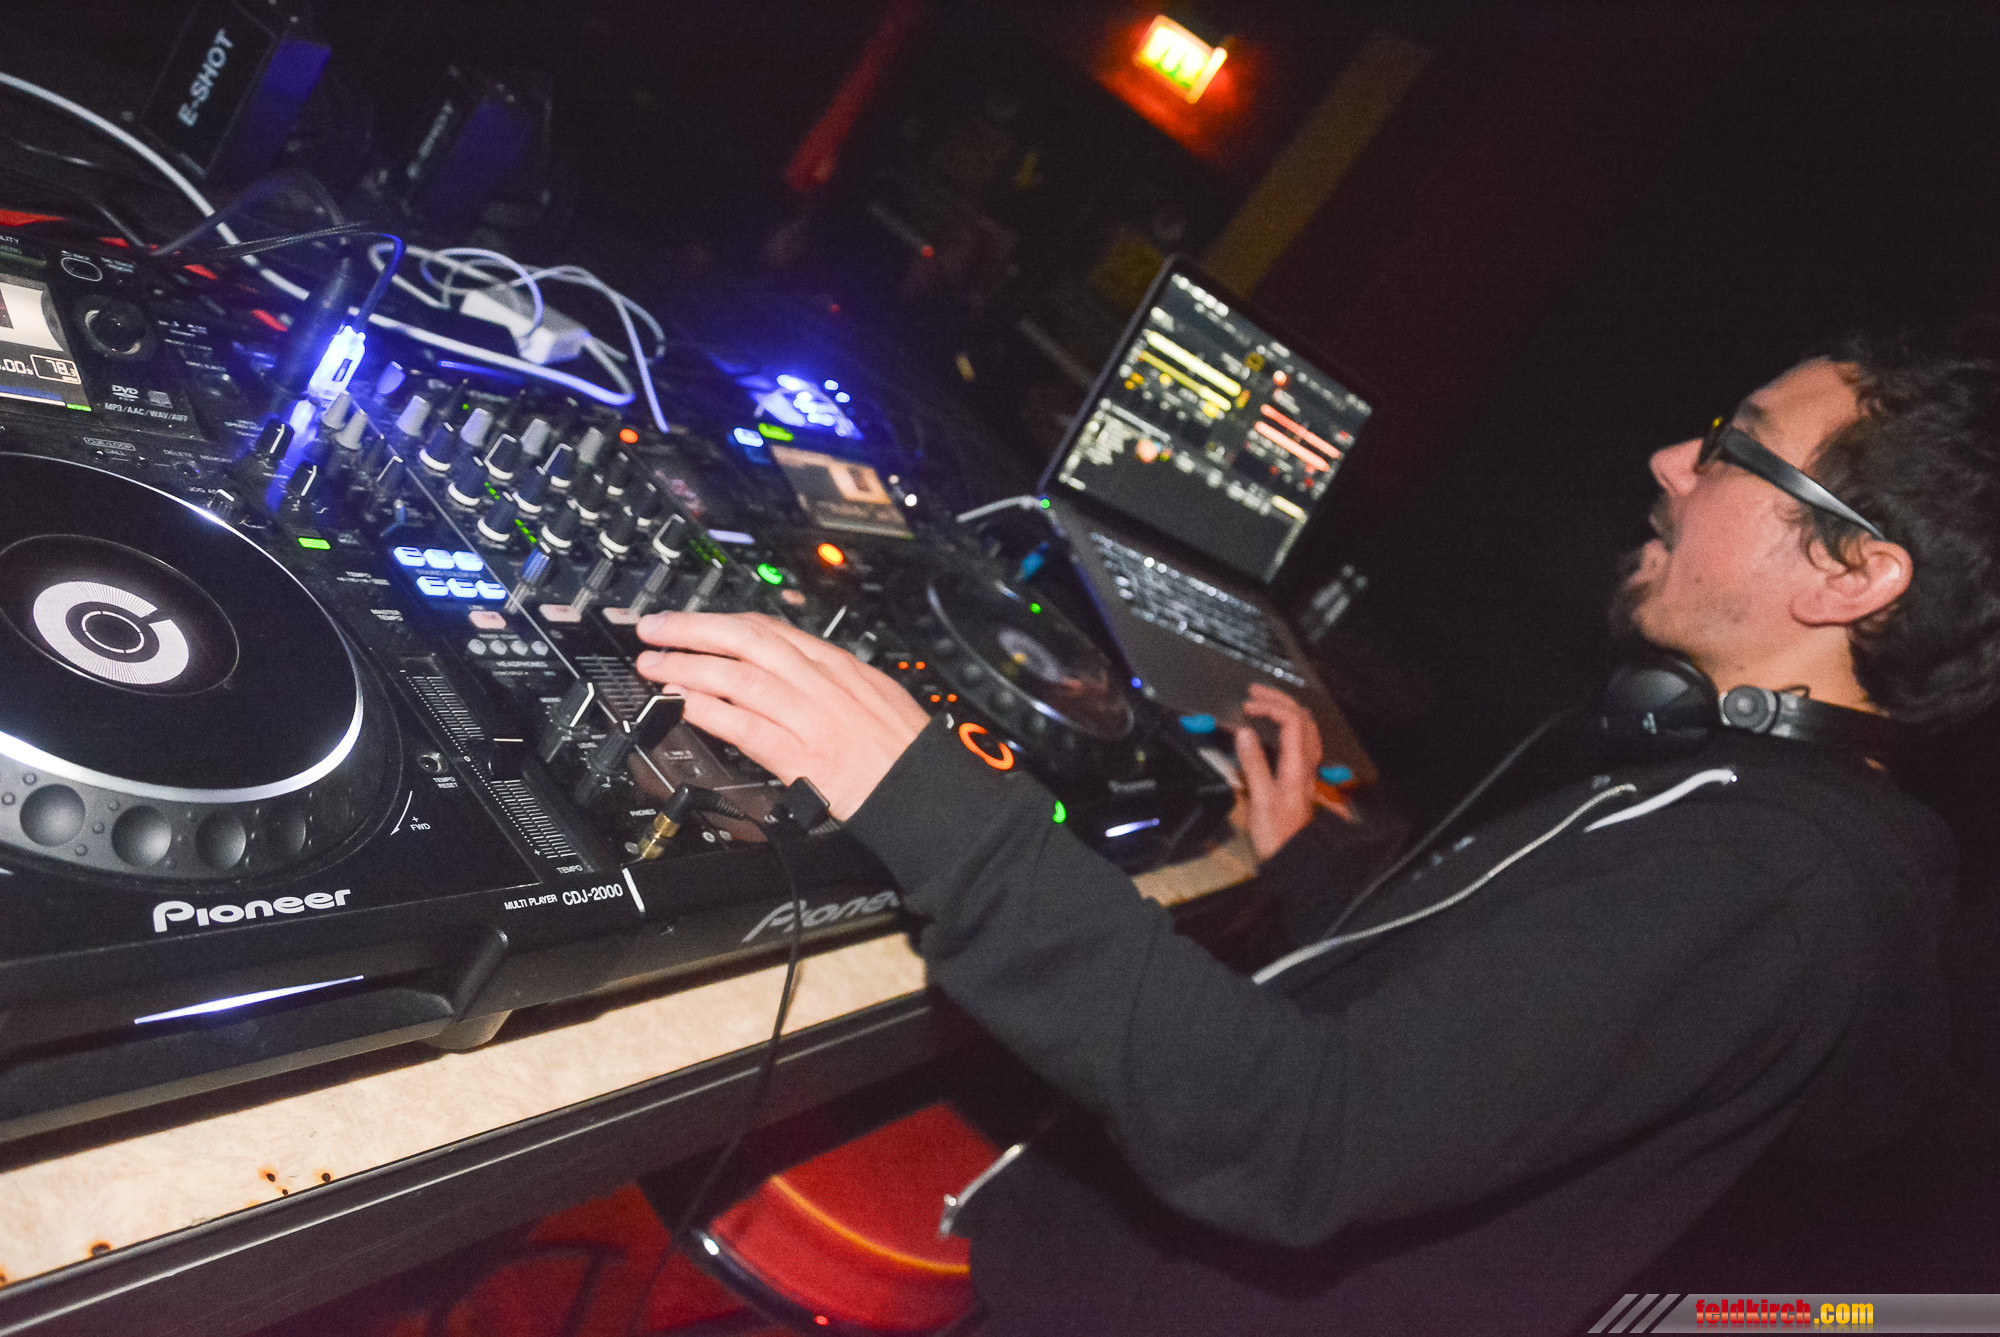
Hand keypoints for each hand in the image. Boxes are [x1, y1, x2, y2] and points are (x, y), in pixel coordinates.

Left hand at [632, 611, 930, 821]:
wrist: (923, 789)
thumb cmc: (903, 749)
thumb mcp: (873, 693)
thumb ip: (830, 680)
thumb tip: (793, 670)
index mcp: (836, 665)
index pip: (769, 628)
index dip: (722, 621)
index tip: (692, 621)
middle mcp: (819, 682)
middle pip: (745, 640)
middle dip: (692, 630)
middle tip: (655, 629)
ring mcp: (807, 715)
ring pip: (736, 676)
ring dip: (687, 667)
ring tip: (654, 666)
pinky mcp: (799, 753)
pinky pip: (742, 724)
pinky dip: (707, 710)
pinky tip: (681, 704)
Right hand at [1235, 683, 1322, 861]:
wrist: (1292, 858)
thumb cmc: (1276, 833)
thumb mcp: (1261, 800)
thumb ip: (1254, 765)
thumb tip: (1244, 732)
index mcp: (1298, 765)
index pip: (1291, 721)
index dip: (1270, 707)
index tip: (1247, 707)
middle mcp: (1306, 764)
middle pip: (1301, 719)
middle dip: (1279, 700)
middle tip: (1254, 692)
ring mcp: (1306, 771)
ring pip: (1306, 729)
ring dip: (1287, 711)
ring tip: (1267, 703)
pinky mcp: (1301, 779)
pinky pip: (1303, 742)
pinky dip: (1291, 727)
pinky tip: (1281, 731)